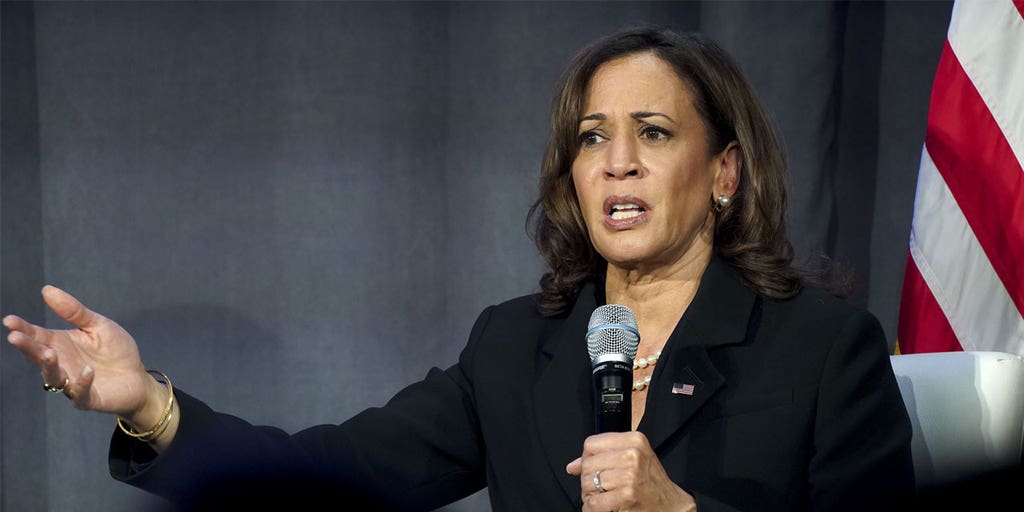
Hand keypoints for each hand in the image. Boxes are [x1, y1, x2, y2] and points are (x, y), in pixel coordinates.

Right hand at [4, 285, 154, 417]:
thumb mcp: (98, 325)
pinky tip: (88, 371)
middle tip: (15, 337)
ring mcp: (72, 383)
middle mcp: (61, 364)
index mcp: (61, 344)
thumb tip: (47, 290)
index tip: (9, 320)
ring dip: (49, 366)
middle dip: (27, 347)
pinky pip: (80, 394)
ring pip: (52, 377)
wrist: (138, 377)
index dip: (22, 329)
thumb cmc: (115, 350)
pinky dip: (82, 383)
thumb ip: (74, 311)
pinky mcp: (88, 399)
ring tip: (48, 354)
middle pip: (38, 356)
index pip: (37, 336)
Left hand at [566, 431, 695, 511]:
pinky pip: (594, 502)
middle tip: (600, 489)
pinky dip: (592, 509)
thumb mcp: (633, 460)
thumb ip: (603, 457)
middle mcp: (633, 454)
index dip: (588, 459)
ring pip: (588, 483)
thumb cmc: (651, 483)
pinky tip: (602, 508)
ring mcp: (630, 474)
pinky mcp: (628, 495)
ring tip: (603, 498)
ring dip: (590, 496)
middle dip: (588, 481)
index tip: (595, 469)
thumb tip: (572, 466)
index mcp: (634, 440)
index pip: (591, 444)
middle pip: (588, 465)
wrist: (672, 506)